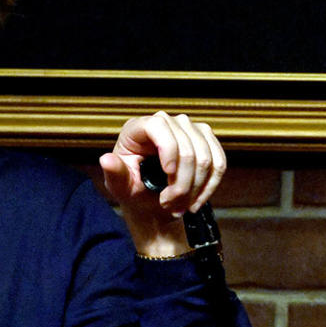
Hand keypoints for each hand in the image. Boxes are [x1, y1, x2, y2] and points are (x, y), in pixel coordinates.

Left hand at [99, 111, 225, 255]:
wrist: (151, 199)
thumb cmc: (132, 188)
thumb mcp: (119, 186)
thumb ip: (114, 174)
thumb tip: (106, 160)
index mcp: (137, 128)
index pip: (159, 126)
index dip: (168, 149)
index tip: (168, 174)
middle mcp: (164, 121)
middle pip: (187, 149)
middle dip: (181, 184)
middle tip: (169, 204)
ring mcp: (188, 127)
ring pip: (205, 158)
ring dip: (195, 189)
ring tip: (180, 205)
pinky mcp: (206, 139)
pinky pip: (219, 163)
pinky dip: (209, 186)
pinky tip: (196, 201)